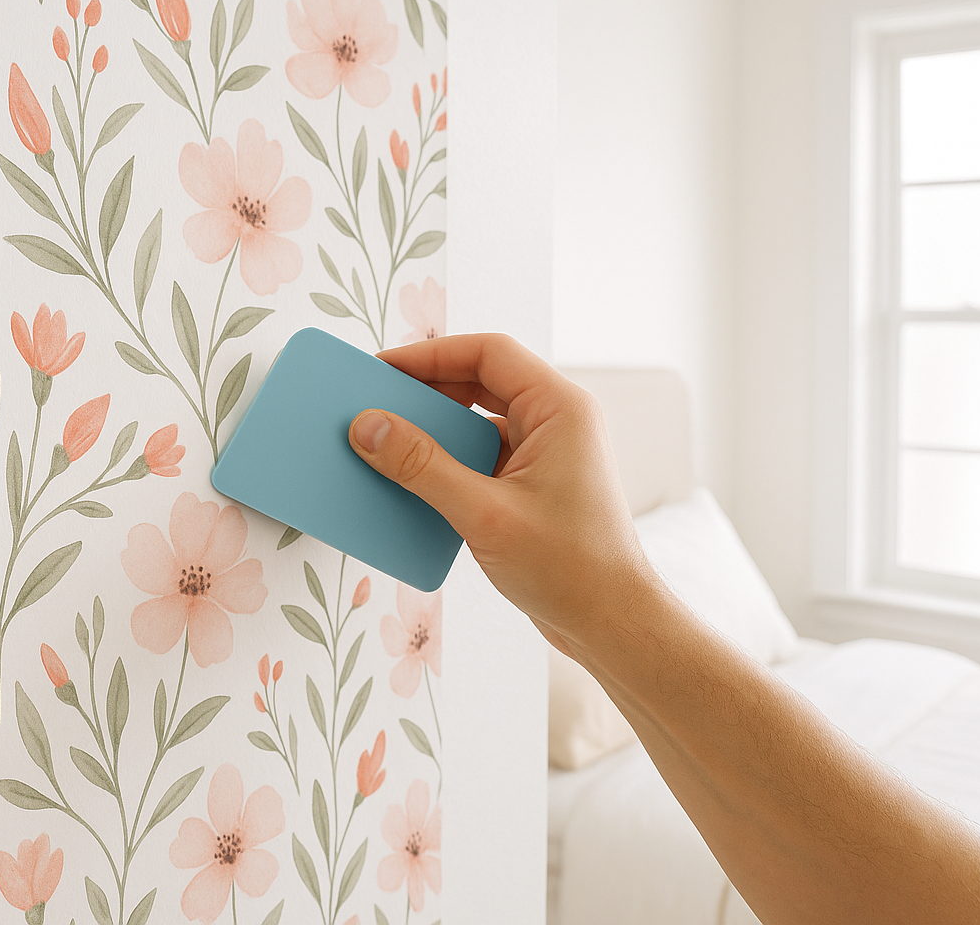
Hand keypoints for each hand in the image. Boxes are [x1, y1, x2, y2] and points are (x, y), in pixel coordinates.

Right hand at [347, 333, 656, 651]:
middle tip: (374, 405)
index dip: (430, 355)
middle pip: (479, 382)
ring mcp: (544, 456)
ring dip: (432, 433)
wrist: (611, 626)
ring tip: (384, 444)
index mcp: (560, 409)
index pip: (488, 353)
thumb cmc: (571, 568)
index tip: (381, 370)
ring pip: (476, 423)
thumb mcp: (485, 513)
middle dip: (425, 393)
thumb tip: (368, 427)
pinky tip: (410, 485)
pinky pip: (478, 459)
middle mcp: (555, 423)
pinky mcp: (530, 488)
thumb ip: (422, 466)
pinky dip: (443, 466)